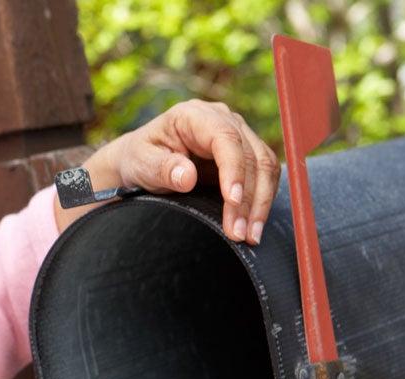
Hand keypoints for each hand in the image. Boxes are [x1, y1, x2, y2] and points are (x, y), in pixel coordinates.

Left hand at [54, 100, 280, 244]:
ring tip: (250, 236)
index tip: (232, 200)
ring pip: (265, 167)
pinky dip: (261, 202)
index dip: (234, 169)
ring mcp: (238, 135)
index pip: (226, 138)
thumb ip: (162, 168)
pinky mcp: (245, 154)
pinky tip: (254, 225)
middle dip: (249, 198)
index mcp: (195, 115)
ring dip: (260, 204)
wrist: (141, 161)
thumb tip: (187, 176)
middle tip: (240, 233)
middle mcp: (223, 119)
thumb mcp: (141, 163)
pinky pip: (264, 176)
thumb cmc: (139, 159)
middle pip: (251, 155)